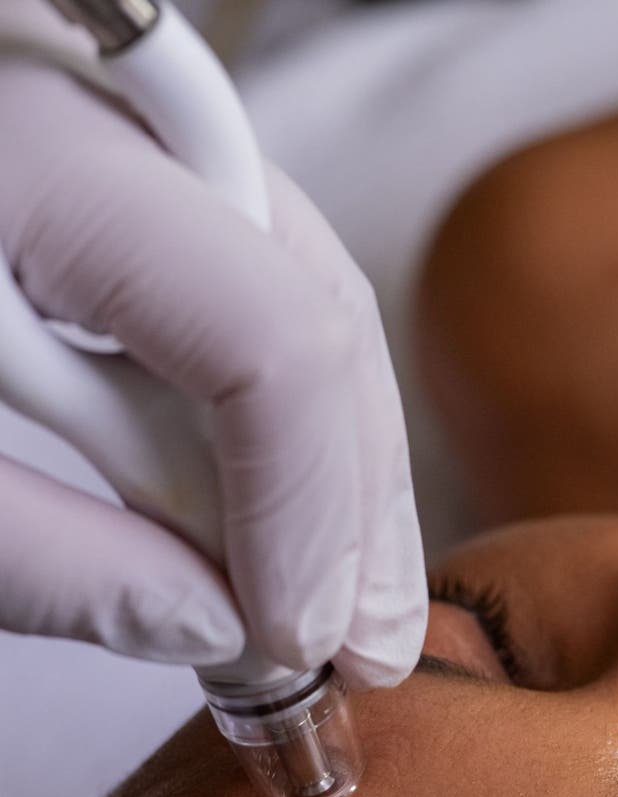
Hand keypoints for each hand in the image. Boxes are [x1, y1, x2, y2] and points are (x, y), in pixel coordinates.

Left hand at [0, 32, 425, 685]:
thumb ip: (38, 558)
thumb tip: (208, 626)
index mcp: (32, 151)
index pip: (267, 346)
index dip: (307, 515)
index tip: (289, 642)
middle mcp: (107, 105)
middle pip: (316, 317)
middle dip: (349, 506)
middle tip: (357, 643)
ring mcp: (115, 116)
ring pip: (298, 298)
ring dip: (326, 464)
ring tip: (333, 594)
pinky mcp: (106, 154)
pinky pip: (233, 283)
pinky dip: (257, 409)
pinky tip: (267, 504)